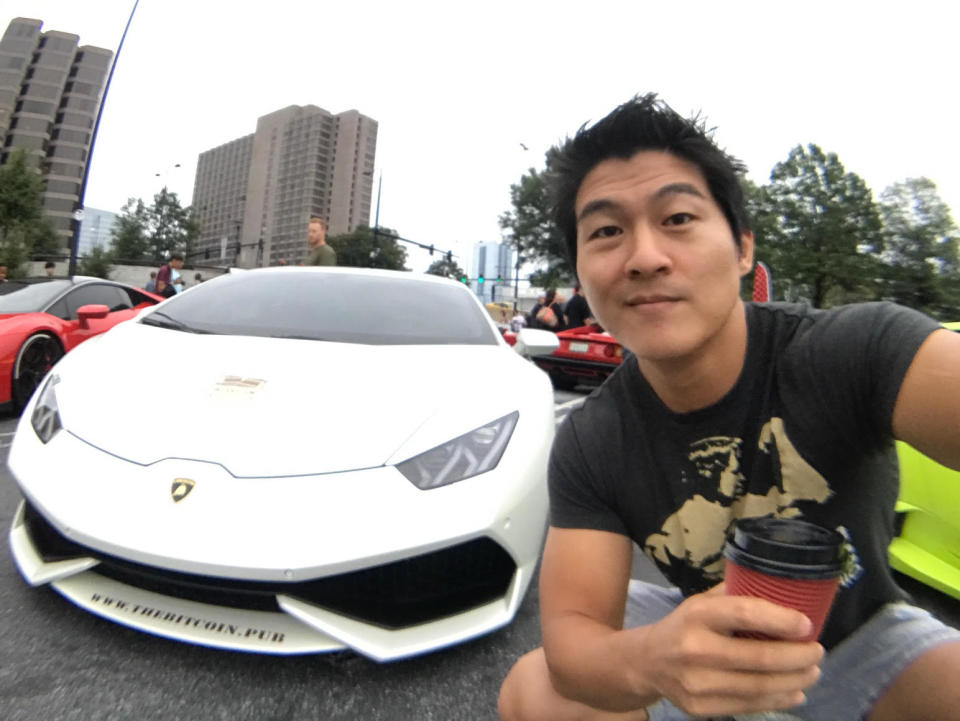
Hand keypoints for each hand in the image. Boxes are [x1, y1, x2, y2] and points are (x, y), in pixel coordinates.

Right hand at [635, 584, 823, 716]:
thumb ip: (736, 595)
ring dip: (795, 680)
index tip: (807, 624)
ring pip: (760, 687)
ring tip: (812, 672)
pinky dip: (779, 699)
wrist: (648, 662)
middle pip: (760, 658)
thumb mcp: (701, 602)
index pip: (744, 614)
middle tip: (818, 651)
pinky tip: (794, 691)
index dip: (781, 620)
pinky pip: (750, 706)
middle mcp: (694, 649)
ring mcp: (697, 683)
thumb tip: (781, 587)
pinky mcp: (700, 709)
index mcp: (696, 615)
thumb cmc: (685, 626)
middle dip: (799, 657)